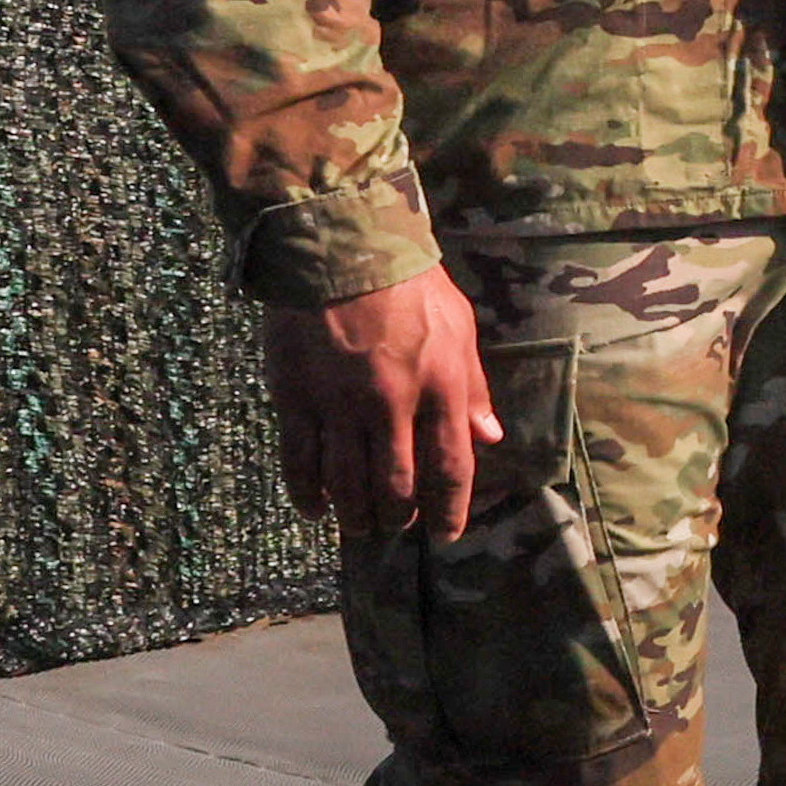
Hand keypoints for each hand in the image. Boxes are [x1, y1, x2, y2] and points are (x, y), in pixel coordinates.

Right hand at [261, 265, 498, 540]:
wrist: (341, 249)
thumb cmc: (410, 286)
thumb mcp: (459, 329)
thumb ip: (471, 388)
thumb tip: (489, 437)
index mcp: (439, 387)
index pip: (450, 466)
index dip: (450, 509)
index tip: (446, 535)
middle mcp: (391, 404)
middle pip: (396, 485)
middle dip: (398, 518)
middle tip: (395, 530)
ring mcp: (339, 404)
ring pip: (347, 481)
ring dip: (355, 515)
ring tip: (360, 528)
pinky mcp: (296, 397)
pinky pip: (300, 460)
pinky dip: (308, 492)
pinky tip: (316, 509)